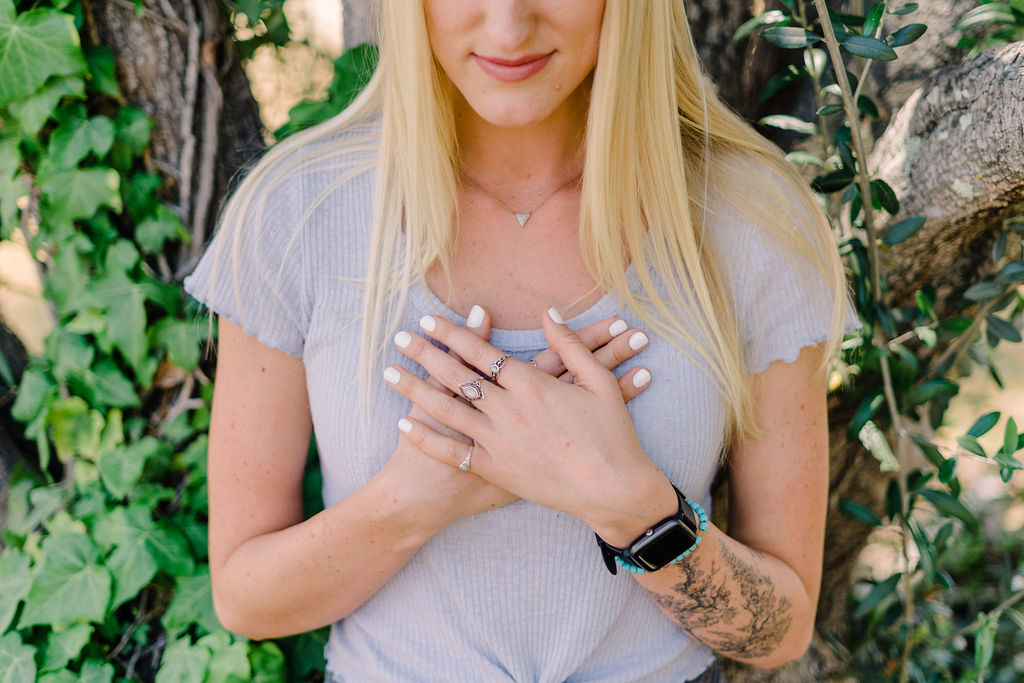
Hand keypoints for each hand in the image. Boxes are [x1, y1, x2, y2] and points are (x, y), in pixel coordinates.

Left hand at [384, 307, 674, 541]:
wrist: (613, 489)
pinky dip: (426, 439)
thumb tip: (550, 312)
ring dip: (415, 389)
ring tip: (389, 372)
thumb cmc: (612, 434)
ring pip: (447, 410)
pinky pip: (453, 453)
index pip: (482, 352)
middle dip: (425, 353)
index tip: (430, 320)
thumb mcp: (599, 381)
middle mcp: (509, 411)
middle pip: (457, 376)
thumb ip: (571, 344)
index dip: (453, 333)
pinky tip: (404, 425)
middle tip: (400, 337)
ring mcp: (499, 442)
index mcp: (533, 385)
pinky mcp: (496, 470)